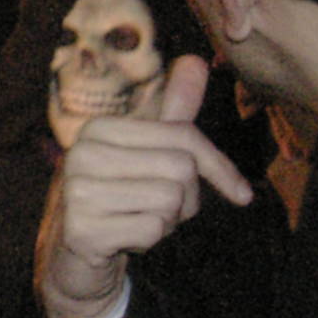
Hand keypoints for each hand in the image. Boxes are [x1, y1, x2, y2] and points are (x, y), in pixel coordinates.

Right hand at [37, 56, 254, 317]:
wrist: (77, 257)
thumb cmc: (121, 198)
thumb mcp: (149, 154)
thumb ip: (173, 112)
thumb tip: (196, 60)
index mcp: (99, 129)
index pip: (183, 136)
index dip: (219, 166)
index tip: (241, 193)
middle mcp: (82, 154)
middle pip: (180, 168)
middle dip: (186, 198)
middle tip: (161, 209)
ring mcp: (77, 191)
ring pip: (169, 200)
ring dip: (168, 221)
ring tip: (140, 220)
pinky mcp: (81, 230)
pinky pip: (152, 230)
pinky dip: (151, 240)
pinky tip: (127, 239)